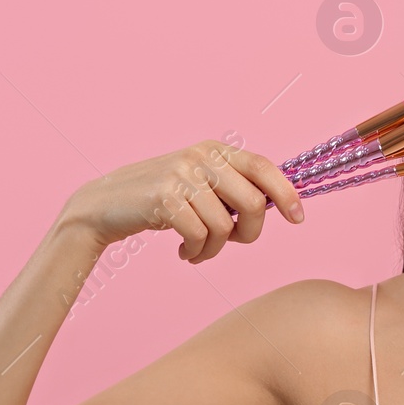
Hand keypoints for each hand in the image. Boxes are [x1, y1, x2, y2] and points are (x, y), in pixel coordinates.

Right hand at [56, 140, 303, 263]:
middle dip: (248, 234)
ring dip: (215, 249)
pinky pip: (199, 236)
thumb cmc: (162, 201)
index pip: (264, 167)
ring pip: (225, 226)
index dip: (286, 193)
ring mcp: (181, 175)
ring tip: (199, 250)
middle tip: (231, 243)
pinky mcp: (163, 197)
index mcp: (215, 151)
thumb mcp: (200, 186)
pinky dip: (196, 252)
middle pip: (253, 203)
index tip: (298, 219)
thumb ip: (234, 190)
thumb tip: (280, 206)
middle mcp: (201, 157)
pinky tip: (184, 252)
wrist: (105, 205)